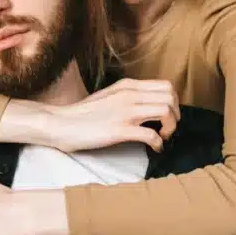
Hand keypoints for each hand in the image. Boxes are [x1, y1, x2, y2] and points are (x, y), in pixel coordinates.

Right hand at [44, 78, 179, 152]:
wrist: (60, 123)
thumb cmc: (82, 114)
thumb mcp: (109, 96)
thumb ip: (128, 96)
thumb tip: (147, 105)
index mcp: (128, 86)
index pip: (166, 86)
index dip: (173, 102)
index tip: (166, 117)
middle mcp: (129, 95)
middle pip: (170, 97)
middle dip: (175, 115)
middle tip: (166, 128)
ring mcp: (125, 112)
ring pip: (166, 111)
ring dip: (170, 127)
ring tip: (162, 137)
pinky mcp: (120, 130)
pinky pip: (152, 135)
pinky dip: (158, 144)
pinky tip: (154, 149)